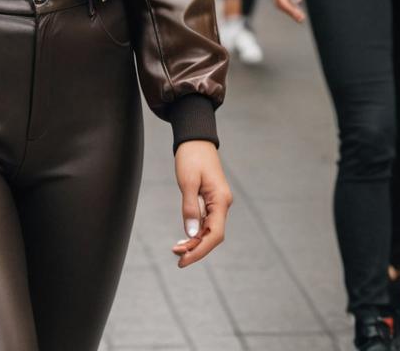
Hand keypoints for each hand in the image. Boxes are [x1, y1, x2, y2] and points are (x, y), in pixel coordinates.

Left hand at [171, 141, 231, 267]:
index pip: (214, 234)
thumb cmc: (191, 157)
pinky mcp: (211, 199)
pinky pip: (206, 221)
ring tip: (177, 249)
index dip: (200, 250)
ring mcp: (218, 202)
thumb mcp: (188, 182)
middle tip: (177, 257)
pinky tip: (185, 237)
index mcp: (221, 200)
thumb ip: (190, 208)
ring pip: (209, 230)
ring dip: (195, 241)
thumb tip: (192, 234)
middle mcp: (223, 204)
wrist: (195, 139)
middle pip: (212, 235)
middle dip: (196, 248)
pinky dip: (196, 231)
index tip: (184, 259)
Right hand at [267, 0, 304, 21]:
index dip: (291, 10)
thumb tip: (297, 0)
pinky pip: (280, 0)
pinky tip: (296, 10)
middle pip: (279, 4)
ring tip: (300, 17)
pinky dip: (288, 6)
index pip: (282, 0)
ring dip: (289, 11)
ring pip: (279, 3)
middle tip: (301, 19)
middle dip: (290, 13)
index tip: (300, 15)